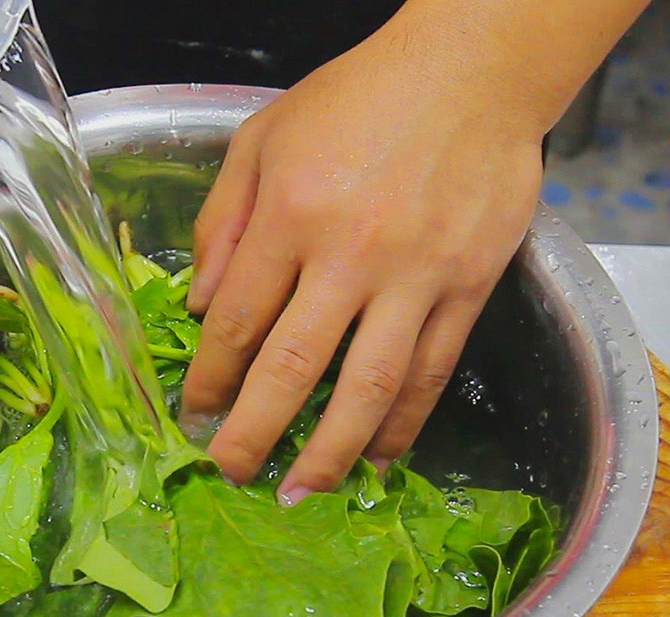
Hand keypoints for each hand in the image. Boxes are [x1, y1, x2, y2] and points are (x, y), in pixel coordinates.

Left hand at [179, 11, 544, 502]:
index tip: (196, 413)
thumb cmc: (359, 99)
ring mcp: (417, 277)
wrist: (473, 72)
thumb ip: (224, 221)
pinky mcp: (469, 288)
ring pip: (367, 387)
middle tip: (231, 474)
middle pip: (292, 368)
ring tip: (302, 491)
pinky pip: (431, 371)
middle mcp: (352, 254)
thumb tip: (201, 306)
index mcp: (291, 215)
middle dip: (254, 433)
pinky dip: (403, 423)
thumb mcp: (262, 138)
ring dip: (331, 451)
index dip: (210, 379)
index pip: (236, 321)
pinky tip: (379, 456)